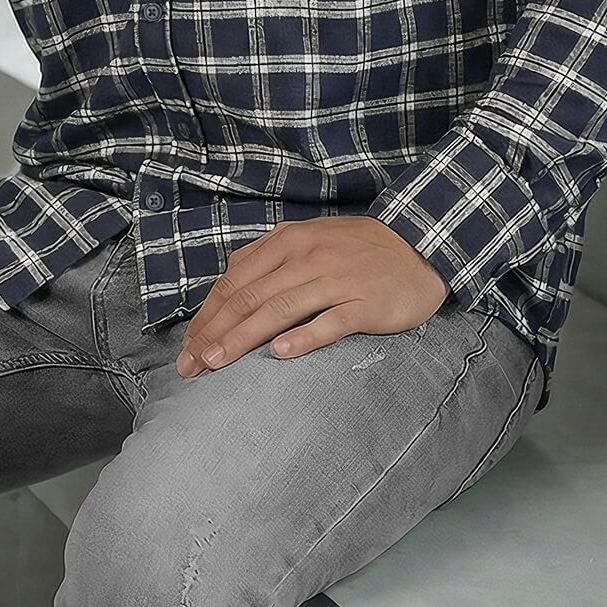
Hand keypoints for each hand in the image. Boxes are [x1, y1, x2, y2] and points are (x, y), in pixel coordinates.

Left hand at [176, 216, 448, 375]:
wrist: (419, 245)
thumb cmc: (355, 250)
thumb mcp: (307, 241)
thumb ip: (268, 260)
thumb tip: (228, 290)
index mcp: (288, 242)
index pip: (236, 281)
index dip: (208, 315)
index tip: (188, 347)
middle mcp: (306, 258)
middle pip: (250, 297)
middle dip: (215, 332)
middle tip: (191, 365)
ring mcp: (336, 279)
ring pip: (280, 309)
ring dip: (244, 338)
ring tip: (218, 362)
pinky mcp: (364, 303)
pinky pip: (330, 322)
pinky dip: (304, 337)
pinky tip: (280, 354)